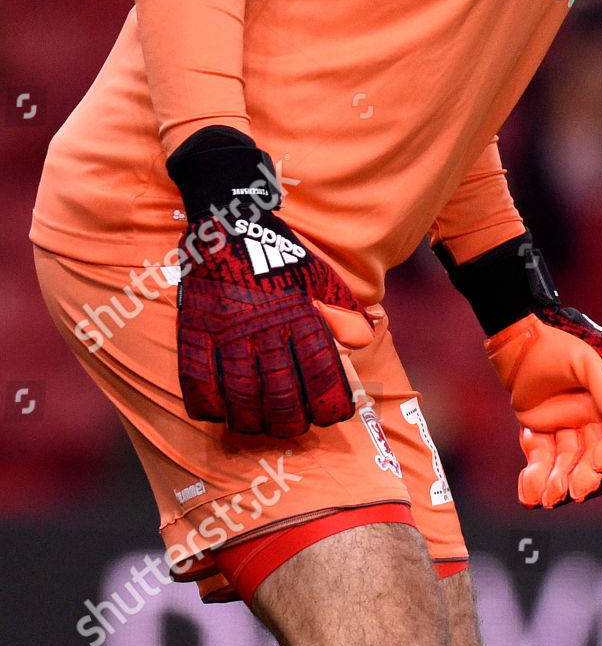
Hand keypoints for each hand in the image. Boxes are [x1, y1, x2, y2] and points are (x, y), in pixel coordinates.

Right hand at [168, 128, 373, 436]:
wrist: (226, 215)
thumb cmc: (275, 249)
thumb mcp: (314, 272)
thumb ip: (338, 307)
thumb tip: (363, 338)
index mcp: (298, 312)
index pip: (321, 371)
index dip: (331, 403)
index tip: (334, 416)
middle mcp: (264, 326)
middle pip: (280, 394)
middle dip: (290, 422)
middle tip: (293, 429)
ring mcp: (226, 329)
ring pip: (239, 395)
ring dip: (250, 421)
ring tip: (257, 428)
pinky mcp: (194, 328)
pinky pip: (195, 379)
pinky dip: (205, 404)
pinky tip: (216, 413)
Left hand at [486, 305, 601, 507]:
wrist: (515, 339)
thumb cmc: (555, 343)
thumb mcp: (584, 361)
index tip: (597, 467)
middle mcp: (593, 417)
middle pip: (593, 457)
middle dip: (582, 477)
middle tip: (571, 492)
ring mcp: (567, 425)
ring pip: (567, 462)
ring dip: (557, 481)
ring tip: (545, 498)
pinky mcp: (541, 430)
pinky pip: (542, 458)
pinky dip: (535, 476)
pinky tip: (528, 495)